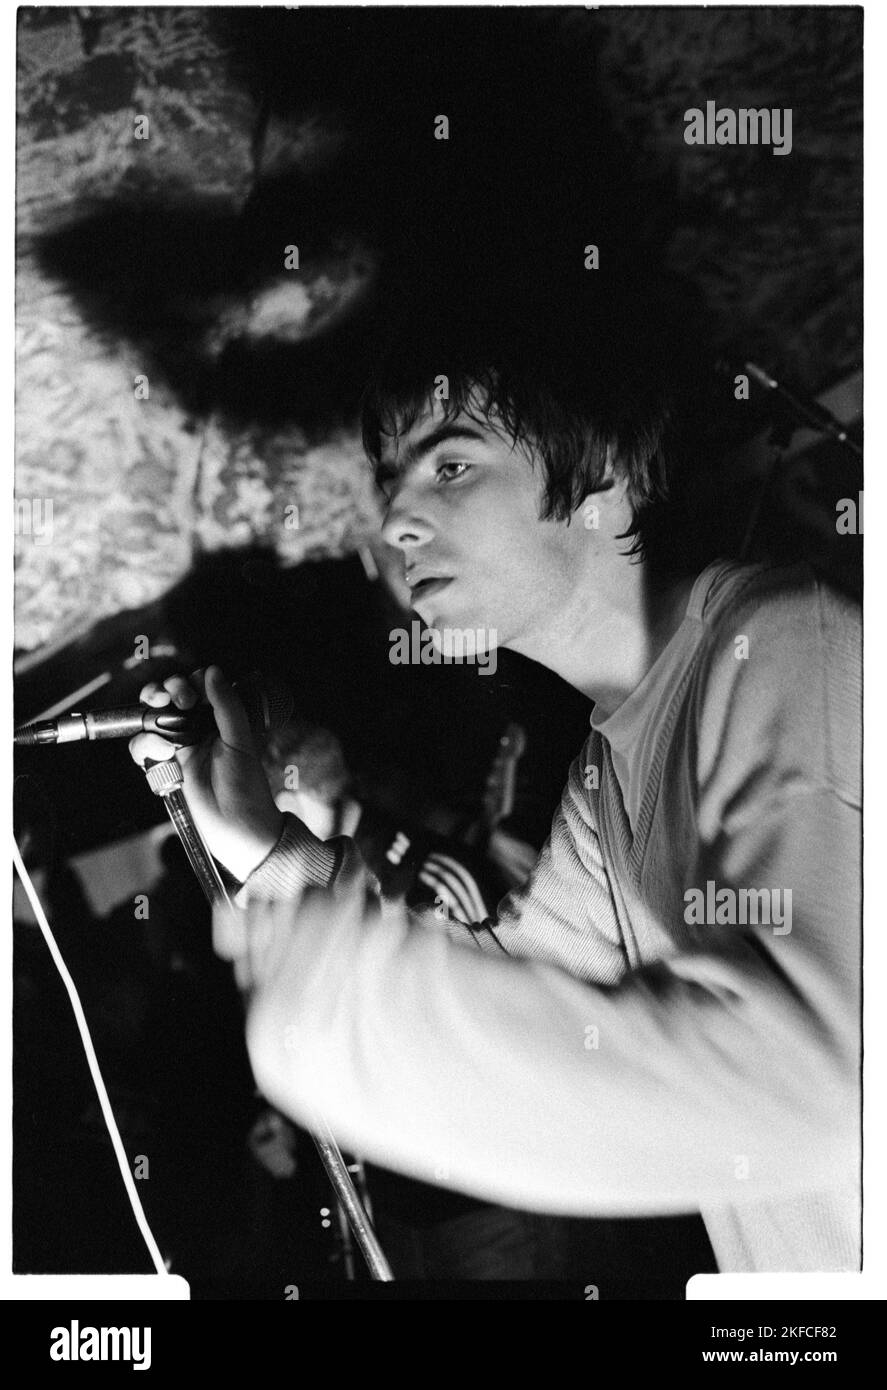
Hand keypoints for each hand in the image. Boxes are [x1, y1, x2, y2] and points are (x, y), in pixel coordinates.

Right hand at [128, 665, 283, 881]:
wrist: (237, 828)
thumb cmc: (247, 786)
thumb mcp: (240, 741)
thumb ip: (226, 706)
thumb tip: (212, 671)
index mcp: (220, 719)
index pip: (197, 688)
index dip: (189, 683)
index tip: (192, 694)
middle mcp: (197, 728)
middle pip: (169, 697)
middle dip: (165, 690)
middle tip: (174, 700)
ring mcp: (179, 747)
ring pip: (152, 718)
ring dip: (151, 715)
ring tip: (162, 726)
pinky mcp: (164, 767)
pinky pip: (143, 747)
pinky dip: (144, 745)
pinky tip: (162, 753)